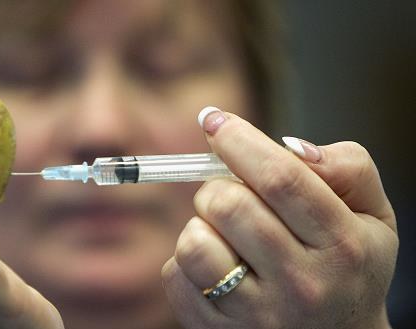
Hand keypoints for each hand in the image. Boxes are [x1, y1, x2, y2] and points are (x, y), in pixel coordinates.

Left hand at [162, 109, 397, 328]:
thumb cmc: (349, 264)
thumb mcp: (372, 214)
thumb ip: (346, 168)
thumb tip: (291, 146)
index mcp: (342, 246)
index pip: (280, 179)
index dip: (238, 140)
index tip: (214, 121)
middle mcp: (302, 285)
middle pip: (228, 205)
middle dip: (218, 184)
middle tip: (232, 193)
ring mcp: (258, 315)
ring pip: (194, 242)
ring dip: (200, 224)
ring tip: (224, 232)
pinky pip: (175, 275)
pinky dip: (185, 259)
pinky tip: (216, 263)